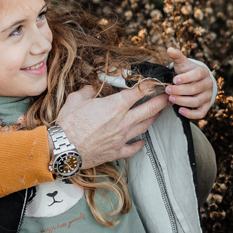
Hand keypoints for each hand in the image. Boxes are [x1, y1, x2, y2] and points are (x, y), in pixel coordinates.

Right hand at [55, 80, 170, 170]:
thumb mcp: (77, 99)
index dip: (150, 84)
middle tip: (170, 96)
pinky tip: (141, 141)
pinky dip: (139, 144)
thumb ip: (89, 91)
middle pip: (150, 109)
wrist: (63, 148)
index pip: (139, 91)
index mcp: (115, 106)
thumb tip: (93, 89)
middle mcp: (123, 121)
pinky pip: (133, 148)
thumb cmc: (68, 123)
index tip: (157, 81)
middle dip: (162, 101)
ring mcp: (122, 138)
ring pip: (145, 127)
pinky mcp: (116, 151)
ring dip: (154, 119)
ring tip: (159, 113)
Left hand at [165, 47, 214, 119]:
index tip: (173, 80)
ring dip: (182, 101)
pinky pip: (200, 113)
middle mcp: (208, 84)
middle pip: (194, 89)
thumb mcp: (182, 63)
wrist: (195, 82)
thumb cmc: (186, 72)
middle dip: (179, 90)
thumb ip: (177, 56)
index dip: (185, 78)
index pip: (197, 75)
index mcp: (203, 72)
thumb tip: (169, 49)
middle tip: (167, 90)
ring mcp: (208, 96)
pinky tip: (180, 110)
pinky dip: (190, 114)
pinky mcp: (206, 107)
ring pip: (196, 101)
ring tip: (171, 99)